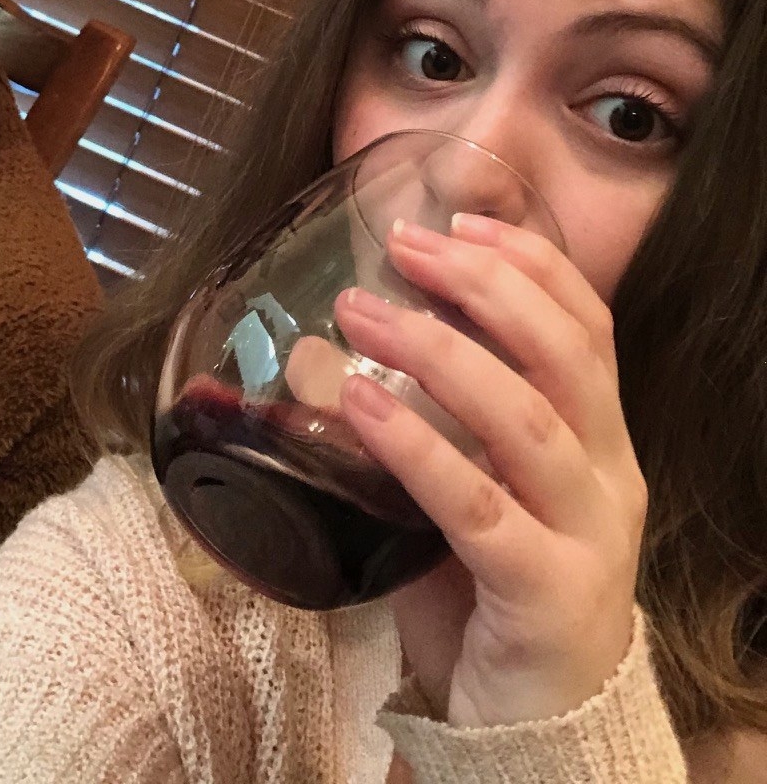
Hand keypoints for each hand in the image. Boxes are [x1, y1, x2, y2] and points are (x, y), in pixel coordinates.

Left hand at [335, 213, 646, 728]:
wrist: (531, 729)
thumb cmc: (488, 590)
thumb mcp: (477, 485)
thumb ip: (437, 419)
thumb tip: (339, 338)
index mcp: (598, 439)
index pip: (587, 325)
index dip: (529, 263)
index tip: (461, 218)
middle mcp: (609, 477)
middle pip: (563, 354)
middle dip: (482, 284)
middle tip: (403, 245)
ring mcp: (587, 538)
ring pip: (524, 419)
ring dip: (438, 351)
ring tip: (361, 311)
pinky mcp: (547, 596)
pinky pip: (477, 508)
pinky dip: (416, 447)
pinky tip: (359, 406)